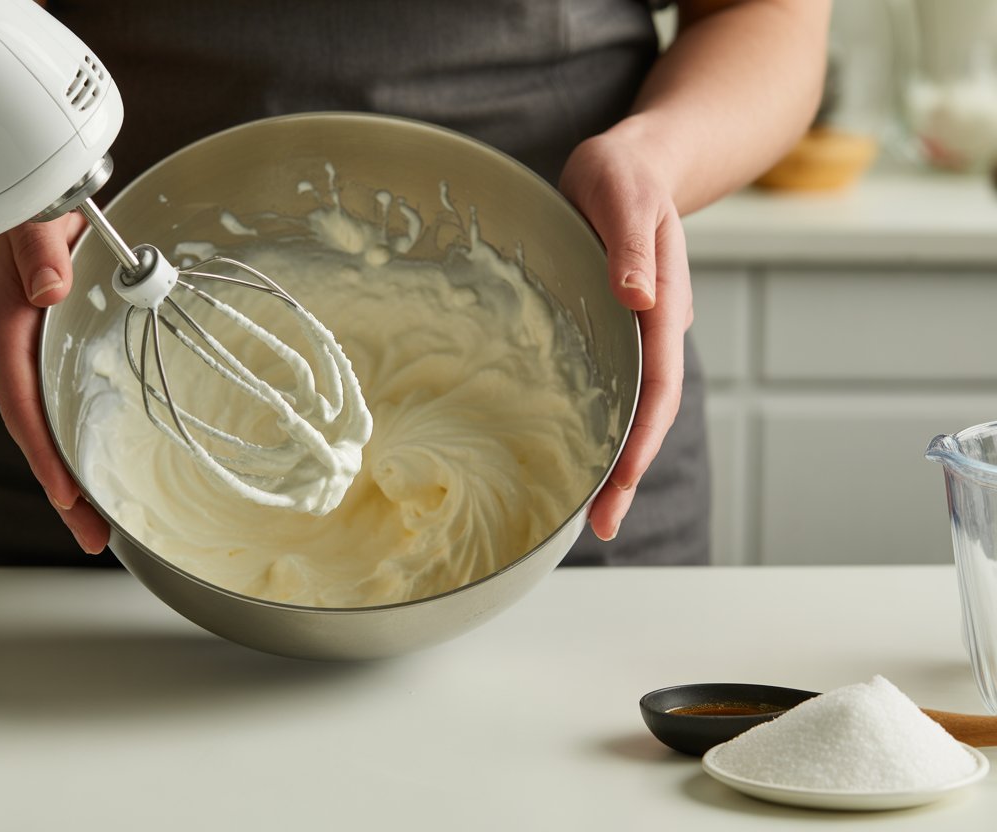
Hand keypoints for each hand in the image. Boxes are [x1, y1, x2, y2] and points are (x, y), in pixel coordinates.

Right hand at [0, 215, 110, 553]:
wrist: (10, 201)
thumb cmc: (20, 210)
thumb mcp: (30, 217)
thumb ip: (37, 248)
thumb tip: (48, 291)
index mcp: (6, 327)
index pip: (22, 402)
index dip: (45, 451)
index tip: (68, 491)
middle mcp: (10, 352)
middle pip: (33, 432)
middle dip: (62, 490)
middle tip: (93, 534)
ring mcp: (23, 358)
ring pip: (44, 427)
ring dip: (69, 475)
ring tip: (97, 522)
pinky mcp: (40, 355)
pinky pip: (54, 408)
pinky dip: (72, 443)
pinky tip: (95, 467)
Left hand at [559, 128, 693, 541]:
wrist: (636, 161)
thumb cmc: (624, 174)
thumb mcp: (622, 194)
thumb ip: (632, 244)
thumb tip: (637, 296)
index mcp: (662, 302)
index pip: (657, 384)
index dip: (641, 437)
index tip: (620, 482)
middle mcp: (653, 326)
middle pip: (648, 411)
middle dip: (628, 469)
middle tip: (603, 525)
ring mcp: (636, 331)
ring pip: (632, 405)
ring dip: (616, 456)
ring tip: (593, 510)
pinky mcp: (613, 327)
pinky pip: (611, 384)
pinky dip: (601, 422)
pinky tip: (579, 449)